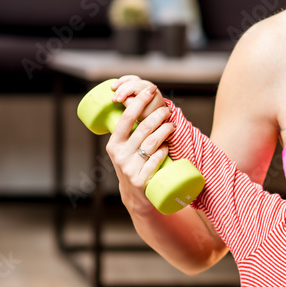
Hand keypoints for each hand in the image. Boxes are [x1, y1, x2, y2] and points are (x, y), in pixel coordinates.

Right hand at [104, 79, 174, 210]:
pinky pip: (154, 161)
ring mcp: (129, 168)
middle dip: (158, 116)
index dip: (139, 101)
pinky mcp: (140, 180)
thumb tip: (140, 103)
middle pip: (143, 129)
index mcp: (113, 144)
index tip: (150, 90)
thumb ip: (130, 133)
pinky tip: (167, 146)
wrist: (135, 196)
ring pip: (151, 143)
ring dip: (164, 131)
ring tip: (172, 126)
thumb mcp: (125, 149)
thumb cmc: (133, 165)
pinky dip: (163, 151)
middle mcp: (119, 155)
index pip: (126, 118)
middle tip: (168, 111)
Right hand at [110, 74, 167, 117]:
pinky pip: (130, 80)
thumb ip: (130, 103)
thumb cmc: (148, 115)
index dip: (124, 93)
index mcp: (151, 91)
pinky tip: (115, 86)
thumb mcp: (139, 112)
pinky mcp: (140, 84)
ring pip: (131, 79)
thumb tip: (121, 97)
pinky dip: (122, 82)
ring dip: (120, 83)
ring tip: (112, 88)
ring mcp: (144, 84)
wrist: (155, 116)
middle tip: (114, 100)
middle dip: (121, 90)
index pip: (135, 88)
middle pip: (132, 83)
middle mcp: (149, 85)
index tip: (117, 101)